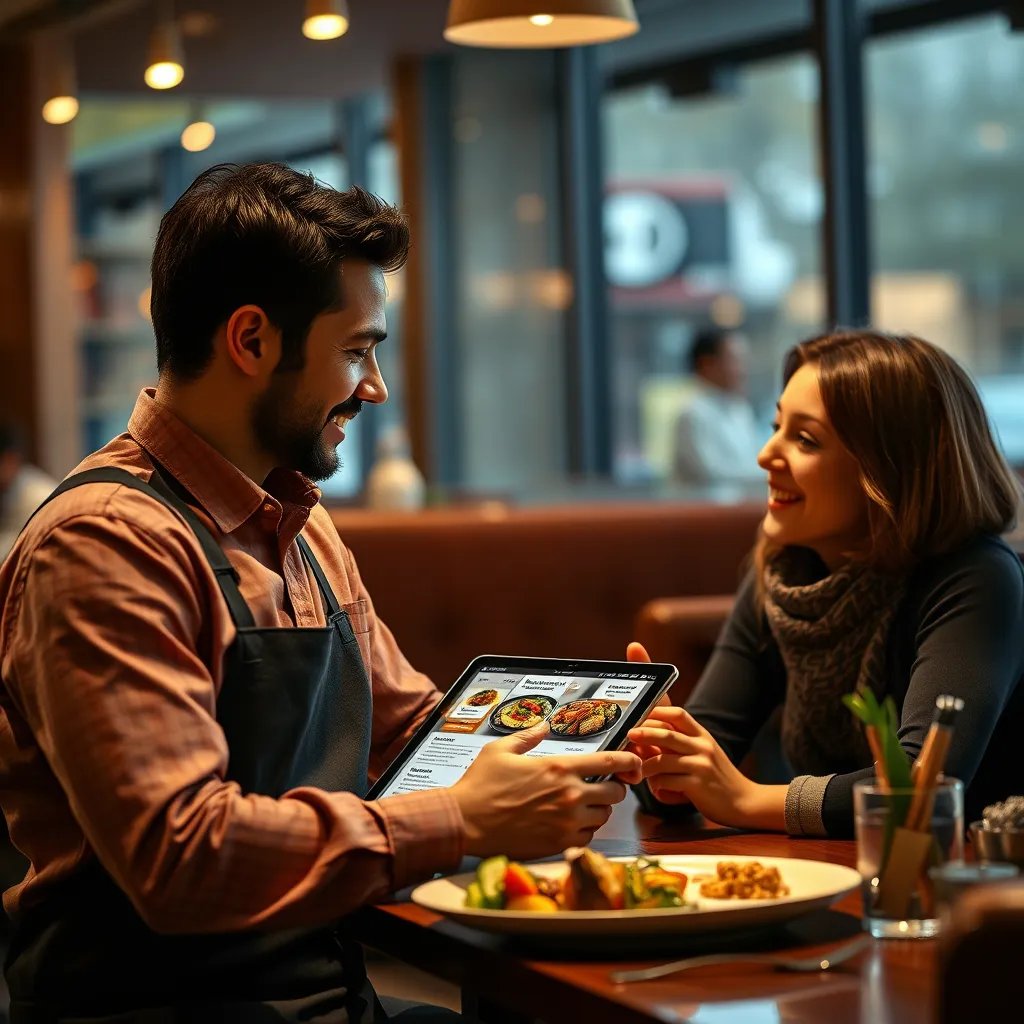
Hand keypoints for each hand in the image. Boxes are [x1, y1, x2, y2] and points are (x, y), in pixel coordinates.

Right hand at [451, 723, 641, 859]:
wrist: (465, 822)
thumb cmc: (480, 784)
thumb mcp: (501, 749)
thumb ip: (528, 736)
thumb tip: (543, 726)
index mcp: (559, 768)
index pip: (610, 762)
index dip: (629, 761)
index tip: (634, 763)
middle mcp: (569, 796)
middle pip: (615, 793)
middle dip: (610, 788)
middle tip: (596, 786)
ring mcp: (566, 823)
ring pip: (602, 817)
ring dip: (596, 811)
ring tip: (576, 805)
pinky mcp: (558, 845)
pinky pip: (587, 838)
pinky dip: (582, 831)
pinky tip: (566, 824)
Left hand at [628, 706, 758, 826]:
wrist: (744, 801)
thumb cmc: (718, 777)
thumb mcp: (704, 753)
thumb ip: (681, 744)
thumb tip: (648, 737)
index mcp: (702, 735)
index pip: (678, 714)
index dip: (657, 711)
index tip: (640, 713)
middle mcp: (702, 746)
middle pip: (667, 734)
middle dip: (645, 732)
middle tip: (629, 733)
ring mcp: (701, 765)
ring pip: (663, 760)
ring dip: (646, 766)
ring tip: (638, 770)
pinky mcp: (698, 785)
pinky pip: (668, 781)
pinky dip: (657, 785)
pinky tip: (655, 789)